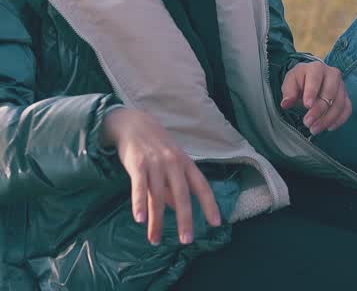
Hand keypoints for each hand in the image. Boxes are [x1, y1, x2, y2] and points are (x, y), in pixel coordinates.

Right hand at [100, 108, 220, 244]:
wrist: (133, 123)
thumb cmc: (155, 147)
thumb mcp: (171, 163)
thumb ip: (173, 186)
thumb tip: (177, 208)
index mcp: (186, 163)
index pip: (202, 186)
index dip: (210, 205)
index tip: (216, 223)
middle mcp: (174, 163)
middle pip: (183, 195)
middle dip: (185, 219)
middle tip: (186, 240)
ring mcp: (156, 163)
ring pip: (158, 196)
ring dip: (156, 220)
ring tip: (154, 240)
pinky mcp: (137, 164)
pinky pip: (139, 187)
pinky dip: (139, 204)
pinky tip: (140, 220)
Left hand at [280, 62, 351, 133]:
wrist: (312, 77)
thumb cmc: (300, 80)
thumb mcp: (290, 81)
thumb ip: (288, 91)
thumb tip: (286, 103)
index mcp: (316, 68)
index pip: (315, 80)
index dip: (311, 93)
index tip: (307, 106)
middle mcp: (333, 74)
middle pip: (330, 93)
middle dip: (319, 110)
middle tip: (307, 123)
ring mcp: (341, 86)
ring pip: (339, 103)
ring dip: (328, 118)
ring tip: (315, 129)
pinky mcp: (346, 96)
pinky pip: (347, 109)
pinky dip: (340, 119)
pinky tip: (329, 127)